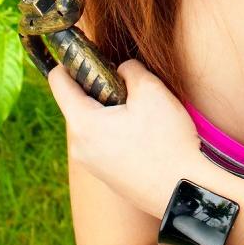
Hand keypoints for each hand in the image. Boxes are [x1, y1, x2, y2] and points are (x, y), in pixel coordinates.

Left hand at [47, 58, 203, 218]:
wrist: (185, 192)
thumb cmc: (167, 141)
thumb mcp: (150, 90)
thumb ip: (129, 68)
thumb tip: (121, 69)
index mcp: (82, 124)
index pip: (58, 80)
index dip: (71, 59)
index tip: (90, 52)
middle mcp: (78, 147)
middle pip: (76, 101)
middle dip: (98, 86)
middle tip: (128, 85)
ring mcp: (91, 164)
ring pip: (91, 122)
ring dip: (109, 109)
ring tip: (141, 110)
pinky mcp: (106, 176)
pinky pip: (102, 142)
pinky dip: (116, 130)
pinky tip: (144, 132)